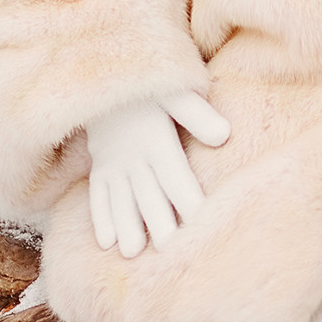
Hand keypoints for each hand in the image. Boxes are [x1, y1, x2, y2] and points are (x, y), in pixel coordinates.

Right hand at [84, 91, 230, 258]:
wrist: (103, 68)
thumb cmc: (150, 83)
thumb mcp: (177, 89)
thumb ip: (198, 114)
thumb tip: (225, 135)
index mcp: (157, 140)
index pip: (176, 177)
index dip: (188, 201)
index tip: (201, 225)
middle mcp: (134, 156)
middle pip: (149, 195)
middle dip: (160, 223)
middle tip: (171, 253)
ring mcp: (113, 162)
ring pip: (120, 200)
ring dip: (127, 226)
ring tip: (133, 253)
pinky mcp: (99, 164)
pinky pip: (97, 193)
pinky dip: (100, 217)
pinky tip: (106, 242)